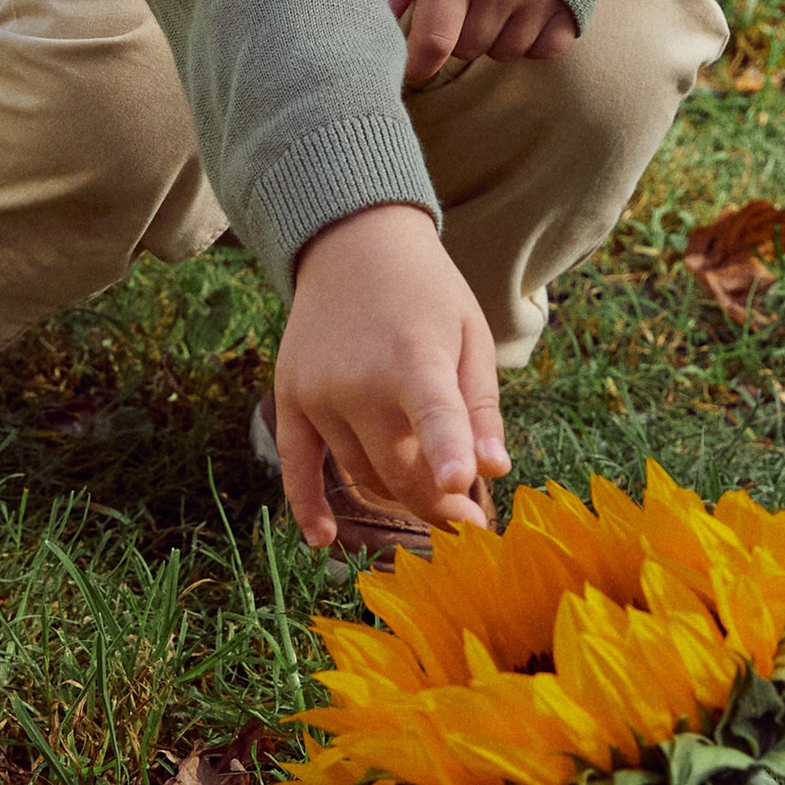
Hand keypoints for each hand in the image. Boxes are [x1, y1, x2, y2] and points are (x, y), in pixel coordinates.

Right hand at [273, 205, 509, 544]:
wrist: (352, 245)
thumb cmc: (427, 295)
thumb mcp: (471, 336)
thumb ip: (480, 407)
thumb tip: (493, 469)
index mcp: (416, 358)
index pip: (435, 415)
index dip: (449, 453)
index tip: (462, 487)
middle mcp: (359, 381)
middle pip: (401, 472)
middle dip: (440, 505)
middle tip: (470, 519)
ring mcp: (319, 393)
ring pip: (362, 475)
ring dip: (397, 495)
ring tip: (429, 494)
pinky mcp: (291, 399)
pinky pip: (296, 466)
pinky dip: (307, 506)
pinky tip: (323, 539)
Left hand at [383, 0, 577, 88]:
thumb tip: (370, 25)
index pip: (433, 43)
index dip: (417, 66)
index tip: (411, 67)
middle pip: (466, 49)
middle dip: (457, 33)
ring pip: (503, 53)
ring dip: (494, 35)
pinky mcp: (571, 4)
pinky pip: (542, 51)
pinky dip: (531, 38)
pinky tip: (526, 6)